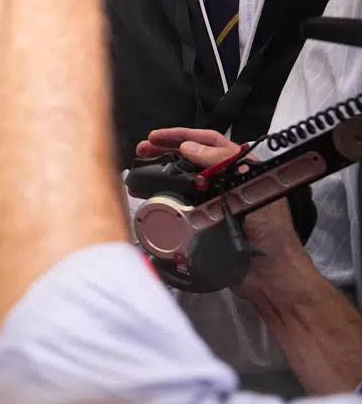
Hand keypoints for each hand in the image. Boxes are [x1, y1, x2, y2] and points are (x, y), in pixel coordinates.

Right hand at [137, 127, 309, 302]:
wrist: (271, 275)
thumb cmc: (270, 230)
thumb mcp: (249, 190)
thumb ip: (223, 165)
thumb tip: (187, 147)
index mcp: (243, 169)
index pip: (211, 142)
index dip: (183, 135)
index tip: (157, 137)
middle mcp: (227, 181)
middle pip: (193, 157)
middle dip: (166, 149)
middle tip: (142, 148)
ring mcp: (213, 201)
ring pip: (184, 178)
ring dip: (163, 170)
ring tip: (140, 169)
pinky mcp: (203, 221)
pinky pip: (181, 203)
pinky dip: (164, 195)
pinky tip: (149, 194)